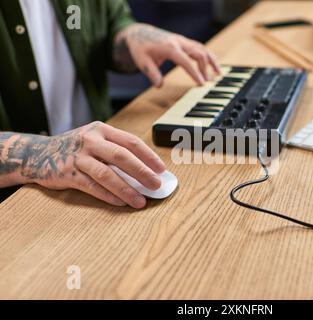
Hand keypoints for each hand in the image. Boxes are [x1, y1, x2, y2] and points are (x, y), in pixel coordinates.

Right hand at [4, 122, 165, 208]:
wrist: (37, 154)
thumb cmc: (75, 149)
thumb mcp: (95, 141)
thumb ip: (116, 151)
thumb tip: (146, 171)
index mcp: (102, 130)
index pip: (131, 142)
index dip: (148, 156)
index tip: (162, 170)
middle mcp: (90, 140)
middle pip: (122, 156)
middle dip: (142, 172)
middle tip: (156, 185)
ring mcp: (78, 156)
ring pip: (107, 174)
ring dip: (126, 189)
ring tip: (140, 201)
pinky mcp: (67, 173)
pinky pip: (92, 186)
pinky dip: (108, 196)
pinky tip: (121, 202)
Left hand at [115, 23, 220, 86]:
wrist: (139, 33)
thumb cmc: (140, 48)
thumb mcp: (142, 62)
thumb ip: (152, 73)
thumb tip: (159, 85)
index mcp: (170, 47)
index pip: (186, 61)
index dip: (195, 73)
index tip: (202, 84)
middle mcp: (179, 42)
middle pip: (199, 53)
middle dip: (206, 68)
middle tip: (209, 82)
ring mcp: (183, 41)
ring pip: (202, 49)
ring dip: (211, 61)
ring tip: (219, 73)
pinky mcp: (184, 42)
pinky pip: (199, 48)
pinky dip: (207, 56)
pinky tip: (212, 65)